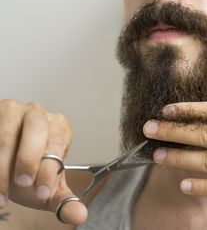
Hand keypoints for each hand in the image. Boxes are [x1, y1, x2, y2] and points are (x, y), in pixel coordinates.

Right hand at [0, 99, 86, 224]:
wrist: (3, 171)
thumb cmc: (28, 174)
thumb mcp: (46, 189)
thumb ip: (63, 201)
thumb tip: (79, 215)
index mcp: (59, 126)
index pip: (58, 142)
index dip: (50, 170)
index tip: (42, 193)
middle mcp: (37, 113)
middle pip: (36, 128)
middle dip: (29, 158)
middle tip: (23, 184)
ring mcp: (12, 110)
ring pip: (6, 134)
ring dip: (2, 167)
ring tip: (2, 193)